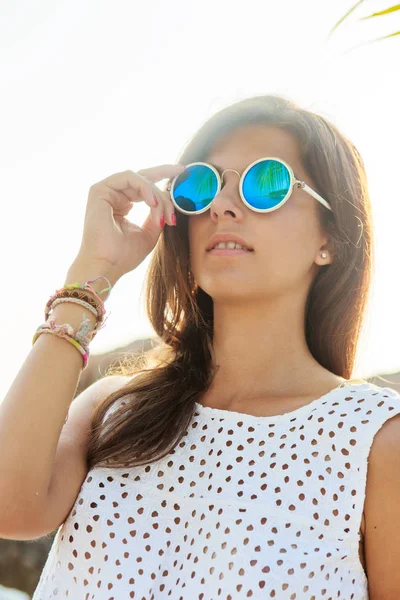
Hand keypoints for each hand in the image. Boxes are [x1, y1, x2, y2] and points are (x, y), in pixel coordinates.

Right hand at [73, 164, 185, 282]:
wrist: (106, 266)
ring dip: (156, 194)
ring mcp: (105, 192)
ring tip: (163, 212)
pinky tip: (153, 203)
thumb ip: (157, 216)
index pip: (144, 187)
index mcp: (122, 205)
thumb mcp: (149, 233)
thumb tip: (167, 200)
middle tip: (182, 170)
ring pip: (139, 179)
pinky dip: (145, 188)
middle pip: (142, 177)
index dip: (163, 181)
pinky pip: (129, 178)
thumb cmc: (123, 256)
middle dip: (164, 172)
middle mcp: (113, 196)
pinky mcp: (99, 190)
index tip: (182, 180)